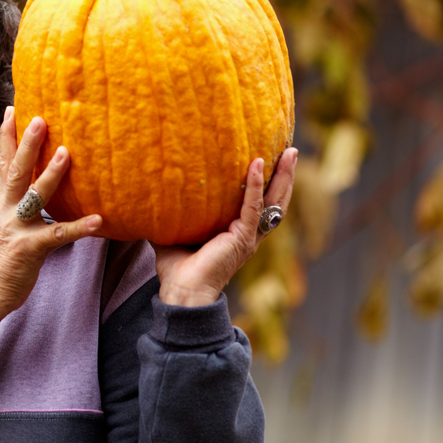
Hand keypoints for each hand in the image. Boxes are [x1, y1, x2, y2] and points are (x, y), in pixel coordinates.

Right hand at [0, 107, 102, 327]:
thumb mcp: (4, 228)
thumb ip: (18, 209)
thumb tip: (32, 194)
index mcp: (2, 205)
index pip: (4, 163)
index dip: (7, 136)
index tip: (12, 109)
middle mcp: (7, 212)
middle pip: (16, 170)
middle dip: (27, 143)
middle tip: (40, 117)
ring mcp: (17, 229)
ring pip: (35, 196)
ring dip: (51, 174)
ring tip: (67, 152)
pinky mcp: (30, 250)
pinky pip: (58, 235)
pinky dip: (80, 228)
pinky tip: (99, 221)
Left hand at [153, 148, 298, 306]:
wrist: (182, 292)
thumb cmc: (177, 268)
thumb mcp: (175, 232)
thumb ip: (171, 213)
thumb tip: (151, 192)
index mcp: (239, 233)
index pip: (260, 203)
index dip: (268, 182)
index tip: (272, 158)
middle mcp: (249, 234)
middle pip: (276, 199)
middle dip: (285, 175)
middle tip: (291, 150)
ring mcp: (248, 236)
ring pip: (273, 200)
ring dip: (282, 176)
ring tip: (289, 152)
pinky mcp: (242, 238)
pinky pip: (252, 206)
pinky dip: (255, 184)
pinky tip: (256, 163)